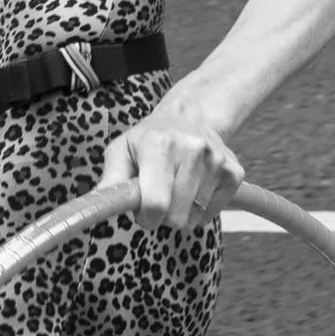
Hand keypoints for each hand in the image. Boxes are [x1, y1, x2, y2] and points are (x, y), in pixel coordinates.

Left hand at [99, 104, 243, 231]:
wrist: (190, 116)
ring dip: (181, 212)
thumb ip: (112, 179)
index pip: (156, 203)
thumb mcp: (122, 150)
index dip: (147, 218)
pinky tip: (192, 187)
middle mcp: (192, 152)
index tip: (142, 214)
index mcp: (160, 145)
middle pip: (176, 216)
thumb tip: (100, 204)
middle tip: (157, 197)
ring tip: (174, 188)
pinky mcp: (234, 173)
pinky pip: (211, 214)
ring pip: (195, 219)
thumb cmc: (148, 139)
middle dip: (162, 217)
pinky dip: (198, 209)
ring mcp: (217, 162)